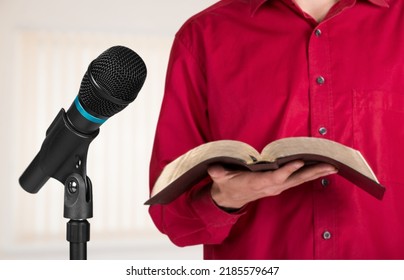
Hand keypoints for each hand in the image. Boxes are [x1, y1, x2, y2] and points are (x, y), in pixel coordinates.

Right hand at [208, 161, 337, 208]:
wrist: (231, 198)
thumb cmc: (227, 184)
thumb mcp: (220, 179)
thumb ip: (219, 174)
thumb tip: (214, 168)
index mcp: (257, 183)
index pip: (275, 178)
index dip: (287, 170)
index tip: (300, 161)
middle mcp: (271, 187)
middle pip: (295, 180)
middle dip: (312, 172)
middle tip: (330, 165)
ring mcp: (277, 187)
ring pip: (300, 180)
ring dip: (317, 173)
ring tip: (334, 166)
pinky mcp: (280, 185)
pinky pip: (298, 179)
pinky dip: (312, 173)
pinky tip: (323, 168)